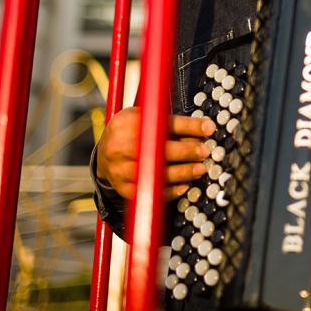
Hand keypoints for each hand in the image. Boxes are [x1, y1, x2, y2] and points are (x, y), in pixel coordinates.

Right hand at [95, 107, 215, 200]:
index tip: (209, 128)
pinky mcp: (123, 188)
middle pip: (157, 149)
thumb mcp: (143, 117)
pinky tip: (184, 186)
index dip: (188, 126)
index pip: (161, 122)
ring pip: (155, 173)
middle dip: (186, 151)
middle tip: (204, 152)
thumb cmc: (129, 133)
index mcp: (127, 123)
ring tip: (199, 169)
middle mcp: (120, 146)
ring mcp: (120, 169)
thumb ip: (166, 122)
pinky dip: (169, 190)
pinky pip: (149, 192)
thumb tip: (201, 130)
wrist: (102, 156)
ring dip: (182, 172)